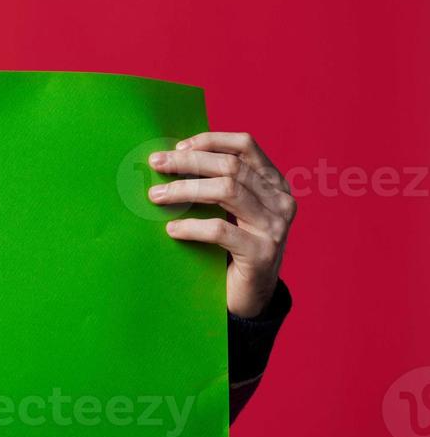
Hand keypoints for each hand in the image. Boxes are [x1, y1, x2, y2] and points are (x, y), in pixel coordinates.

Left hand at [147, 132, 295, 317]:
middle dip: (187, 162)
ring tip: (156, 196)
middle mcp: (280, 201)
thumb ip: (216, 181)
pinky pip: (220, 230)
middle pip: (230, 167)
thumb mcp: (232, 208)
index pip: (246, 145)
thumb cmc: (233, 244)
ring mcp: (275, 228)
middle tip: (155, 163)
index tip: (177, 146)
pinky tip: (172, 229)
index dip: (210, 140)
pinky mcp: (262, 254)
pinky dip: (191, 226)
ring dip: (184, 190)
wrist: (251, 295)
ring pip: (226, 191)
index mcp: (274, 183)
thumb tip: (169, 156)